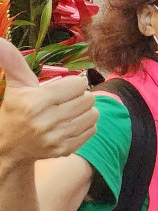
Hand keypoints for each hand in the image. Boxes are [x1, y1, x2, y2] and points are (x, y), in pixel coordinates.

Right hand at [0, 39, 95, 161]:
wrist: (10, 147)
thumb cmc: (17, 109)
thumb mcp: (16, 85)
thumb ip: (12, 61)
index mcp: (36, 102)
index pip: (78, 84)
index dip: (72, 84)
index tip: (60, 89)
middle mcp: (47, 121)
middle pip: (88, 99)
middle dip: (78, 97)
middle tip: (64, 102)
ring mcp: (57, 138)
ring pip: (93, 114)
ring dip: (84, 111)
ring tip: (67, 112)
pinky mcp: (65, 150)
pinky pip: (92, 129)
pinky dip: (84, 126)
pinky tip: (68, 125)